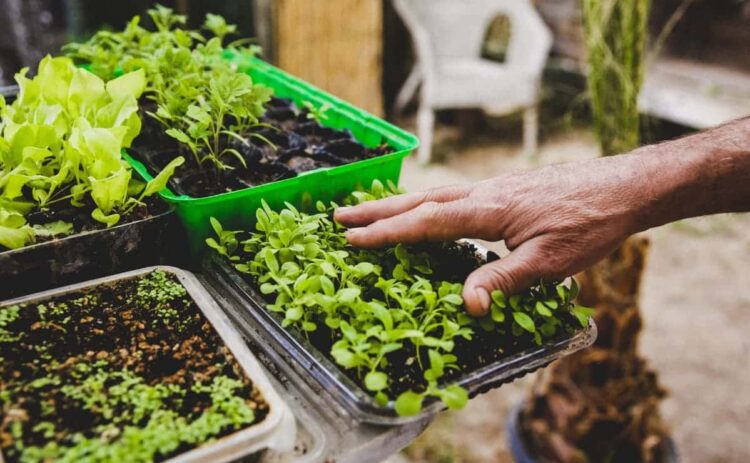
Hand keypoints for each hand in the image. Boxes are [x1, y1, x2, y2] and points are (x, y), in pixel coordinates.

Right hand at [335, 155, 650, 316]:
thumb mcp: (548, 263)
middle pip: (420, 200)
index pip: (427, 222)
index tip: (353, 238)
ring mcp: (493, 187)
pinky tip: (425, 211)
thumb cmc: (589, 224)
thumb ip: (502, 281)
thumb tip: (464, 305)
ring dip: (398, 204)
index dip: (388, 233)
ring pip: (434, 194)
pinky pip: (452, 194)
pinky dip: (425, 202)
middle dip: (378, 210)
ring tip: (368, 212)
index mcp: (489, 209)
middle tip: (339, 215)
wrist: (623, 187)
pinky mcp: (504, 189)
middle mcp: (484, 193)